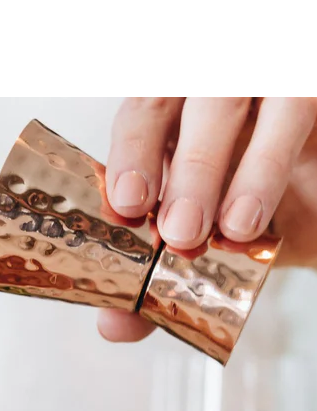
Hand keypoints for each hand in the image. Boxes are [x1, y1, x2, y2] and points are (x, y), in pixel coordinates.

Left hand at [98, 97, 316, 342]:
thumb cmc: (254, 211)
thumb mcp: (202, 244)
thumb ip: (152, 277)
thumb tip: (114, 326)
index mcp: (173, 113)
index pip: (143, 112)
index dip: (132, 155)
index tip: (129, 205)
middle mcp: (213, 87)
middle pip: (187, 99)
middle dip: (185, 169)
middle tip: (181, 231)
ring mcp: (264, 84)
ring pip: (240, 98)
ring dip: (242, 167)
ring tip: (234, 228)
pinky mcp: (307, 88)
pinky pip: (297, 104)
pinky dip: (276, 155)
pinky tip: (265, 207)